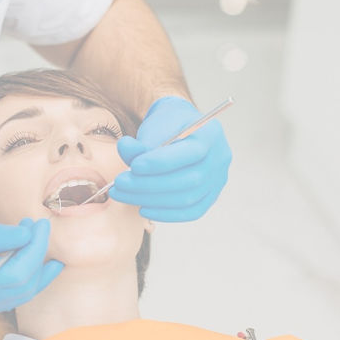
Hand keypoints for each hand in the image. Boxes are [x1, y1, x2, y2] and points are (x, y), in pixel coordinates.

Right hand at [0, 217, 62, 321]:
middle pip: (25, 288)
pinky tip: (21, 265)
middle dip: (40, 260)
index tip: (40, 225)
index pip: (21, 270)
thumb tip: (26, 236)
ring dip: (35, 275)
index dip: (37, 247)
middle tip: (42, 232)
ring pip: (17, 297)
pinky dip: (19, 283)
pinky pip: (4, 300)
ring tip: (47, 254)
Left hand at [109, 96, 231, 221]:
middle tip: (120, 184)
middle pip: (189, 180)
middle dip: (149, 185)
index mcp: (211, 134)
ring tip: (123, 194)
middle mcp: (220, 158)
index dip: (161, 163)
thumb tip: (125, 149)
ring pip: (188, 198)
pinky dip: (166, 214)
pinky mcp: (211, 196)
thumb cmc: (168, 126)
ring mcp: (218, 179)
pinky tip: (144, 208)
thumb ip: (140, 142)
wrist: (180, 130)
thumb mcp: (154, 127)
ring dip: (151, 200)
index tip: (133, 166)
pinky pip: (191, 211)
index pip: (191, 153)